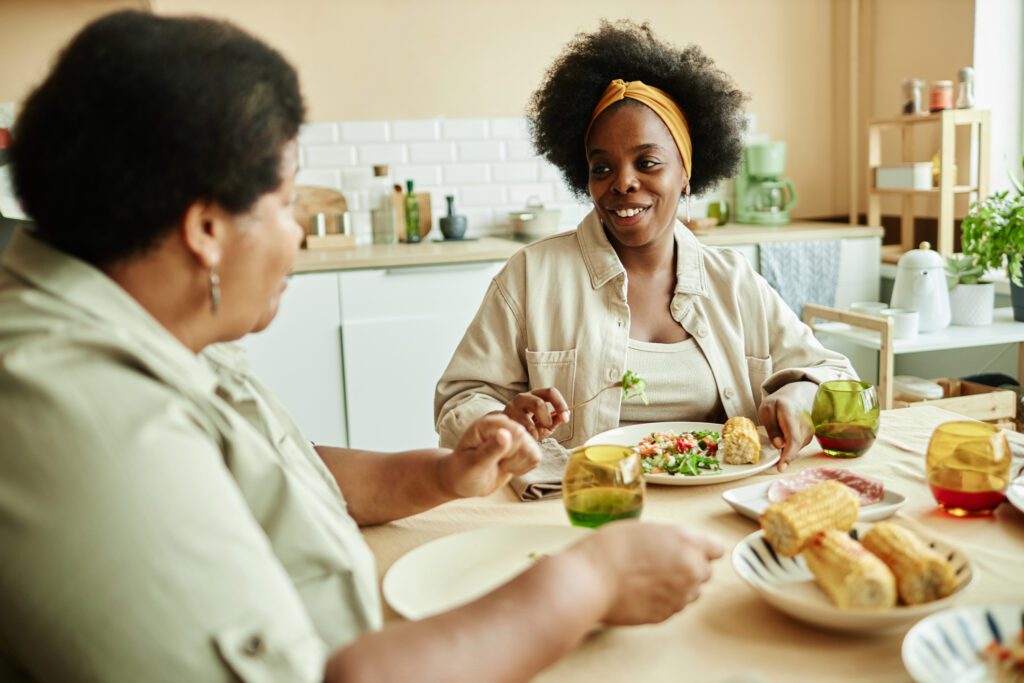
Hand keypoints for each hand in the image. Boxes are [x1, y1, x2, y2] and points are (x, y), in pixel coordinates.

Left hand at [440, 414, 541, 498]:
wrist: (464, 481)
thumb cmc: (463, 472)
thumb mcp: (474, 464)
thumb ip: (491, 449)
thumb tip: (505, 433)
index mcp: (488, 423)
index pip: (515, 431)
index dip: (511, 451)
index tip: (497, 462)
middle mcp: (503, 424)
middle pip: (526, 440)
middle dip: (513, 459)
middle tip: (496, 463)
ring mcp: (514, 434)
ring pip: (533, 450)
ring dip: (518, 465)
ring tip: (500, 465)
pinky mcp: (522, 446)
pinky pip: (536, 458)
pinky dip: (523, 468)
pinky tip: (508, 467)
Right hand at [503, 387, 569, 439]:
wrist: (506, 431)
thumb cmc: (529, 427)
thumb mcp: (544, 424)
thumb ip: (555, 420)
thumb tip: (565, 417)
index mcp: (535, 395)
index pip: (550, 392)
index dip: (560, 404)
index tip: (566, 419)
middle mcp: (523, 397)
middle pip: (539, 403)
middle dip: (546, 418)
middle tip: (546, 428)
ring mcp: (512, 407)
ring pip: (526, 418)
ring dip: (535, 429)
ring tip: (536, 436)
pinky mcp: (504, 418)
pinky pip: (519, 428)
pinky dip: (526, 435)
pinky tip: (528, 439)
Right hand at [575, 522, 722, 625]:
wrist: (589, 581)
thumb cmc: (609, 549)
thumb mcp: (644, 529)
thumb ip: (669, 539)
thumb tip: (675, 548)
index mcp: (687, 543)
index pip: (716, 548)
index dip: (701, 548)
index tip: (691, 548)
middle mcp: (690, 571)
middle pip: (705, 572)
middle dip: (689, 567)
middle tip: (662, 562)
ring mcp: (679, 597)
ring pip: (690, 592)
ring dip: (677, 586)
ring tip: (648, 578)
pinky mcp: (665, 616)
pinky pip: (673, 607)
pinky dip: (662, 600)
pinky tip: (640, 591)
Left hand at [757, 381, 817, 471]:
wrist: (793, 398)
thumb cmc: (777, 404)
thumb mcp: (766, 410)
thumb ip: (772, 428)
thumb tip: (779, 445)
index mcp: (791, 415)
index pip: (793, 439)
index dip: (788, 455)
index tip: (781, 468)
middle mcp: (805, 424)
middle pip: (794, 447)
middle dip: (783, 455)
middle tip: (773, 455)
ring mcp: (810, 431)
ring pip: (796, 448)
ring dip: (785, 449)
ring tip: (778, 433)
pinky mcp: (810, 436)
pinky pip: (797, 447)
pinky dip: (789, 447)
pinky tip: (784, 438)